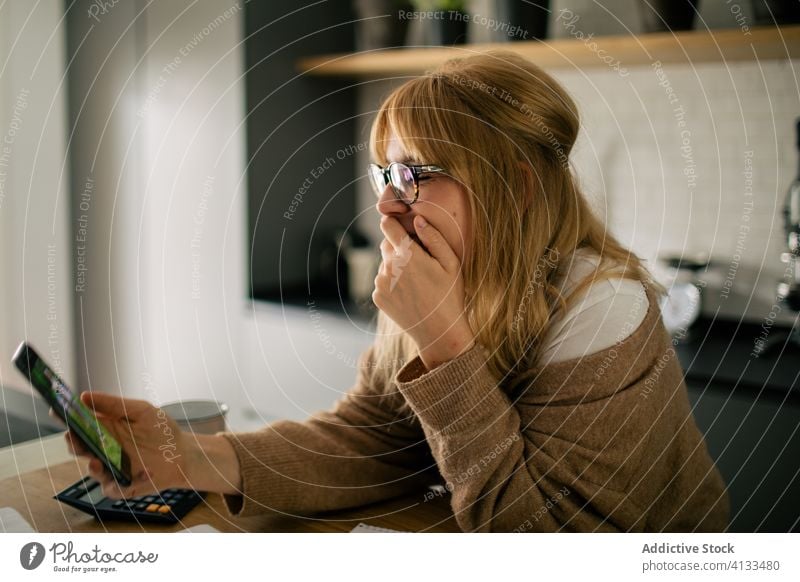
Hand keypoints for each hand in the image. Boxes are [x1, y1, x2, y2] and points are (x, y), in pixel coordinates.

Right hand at [65, 392, 194, 498]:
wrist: (182, 452)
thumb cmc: (161, 429)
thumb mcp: (140, 411)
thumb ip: (113, 404)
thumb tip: (85, 396)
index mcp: (105, 429)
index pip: (79, 424)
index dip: (65, 418)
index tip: (55, 410)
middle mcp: (104, 449)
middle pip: (79, 448)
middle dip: (73, 443)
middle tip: (72, 436)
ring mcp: (112, 469)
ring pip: (93, 472)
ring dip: (93, 468)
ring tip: (97, 462)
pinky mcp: (124, 486)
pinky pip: (117, 489)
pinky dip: (127, 484)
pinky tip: (146, 472)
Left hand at [373, 215, 474, 369]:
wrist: (439, 332)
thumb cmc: (449, 296)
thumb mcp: (451, 263)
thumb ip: (433, 237)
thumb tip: (417, 219)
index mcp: (407, 255)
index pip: (387, 225)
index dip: (394, 222)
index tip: (402, 227)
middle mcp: (388, 267)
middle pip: (386, 244)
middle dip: (399, 247)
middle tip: (420, 262)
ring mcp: (381, 283)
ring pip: (384, 263)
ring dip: (396, 266)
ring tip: (417, 282)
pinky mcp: (378, 297)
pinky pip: (382, 281)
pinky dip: (392, 283)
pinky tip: (409, 293)